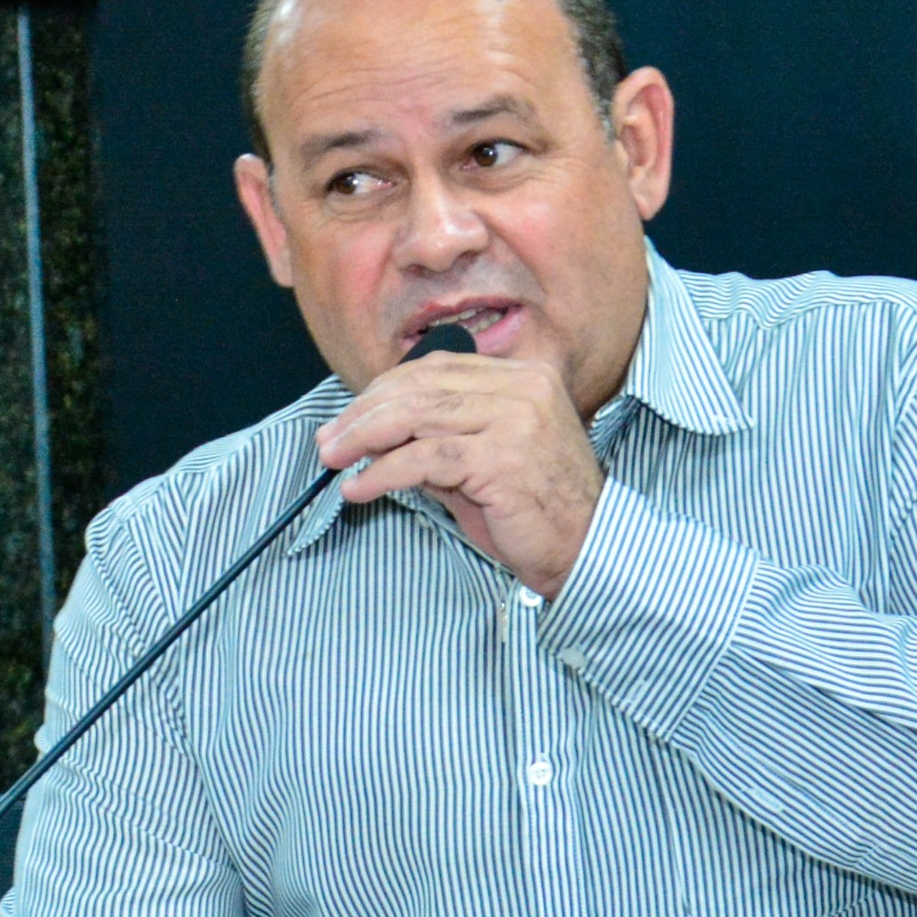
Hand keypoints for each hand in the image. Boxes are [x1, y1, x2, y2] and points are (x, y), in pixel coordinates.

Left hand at [315, 351, 603, 596]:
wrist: (587, 548)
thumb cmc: (537, 510)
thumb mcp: (484, 460)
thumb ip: (439, 439)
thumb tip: (376, 437)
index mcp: (523, 376)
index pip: (436, 368)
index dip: (383, 390)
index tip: (348, 417)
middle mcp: (522, 387)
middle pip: (420, 386)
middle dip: (364, 412)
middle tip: (329, 439)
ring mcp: (515, 419)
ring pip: (417, 415)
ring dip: (364, 438)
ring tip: (334, 460)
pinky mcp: (502, 457)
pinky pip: (424, 458)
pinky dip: (383, 473)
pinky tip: (360, 487)